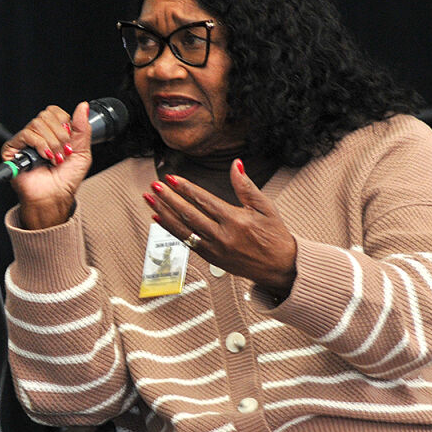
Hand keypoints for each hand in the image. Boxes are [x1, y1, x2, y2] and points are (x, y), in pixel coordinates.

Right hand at [2, 102, 93, 228]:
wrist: (54, 197)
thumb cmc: (65, 180)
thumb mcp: (82, 152)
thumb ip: (83, 128)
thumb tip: (83, 106)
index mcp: (51, 132)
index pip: (54, 112)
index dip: (65, 123)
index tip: (70, 142)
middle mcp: (37, 135)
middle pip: (46, 115)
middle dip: (59, 136)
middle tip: (63, 153)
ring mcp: (24, 141)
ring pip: (37, 124)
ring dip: (51, 143)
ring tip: (54, 158)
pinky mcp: (12, 149)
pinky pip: (26, 134)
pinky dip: (40, 145)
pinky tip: (44, 157)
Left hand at [147, 160, 297, 297]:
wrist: (281, 267)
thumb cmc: (275, 235)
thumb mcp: (265, 207)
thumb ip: (246, 186)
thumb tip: (236, 165)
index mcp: (236, 220)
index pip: (204, 200)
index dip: (185, 188)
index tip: (171, 178)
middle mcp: (222, 235)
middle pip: (188, 214)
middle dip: (168, 199)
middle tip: (154, 187)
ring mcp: (214, 249)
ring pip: (183, 229)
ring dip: (164, 214)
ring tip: (150, 201)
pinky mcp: (211, 258)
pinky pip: (186, 242)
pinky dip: (171, 230)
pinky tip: (159, 219)